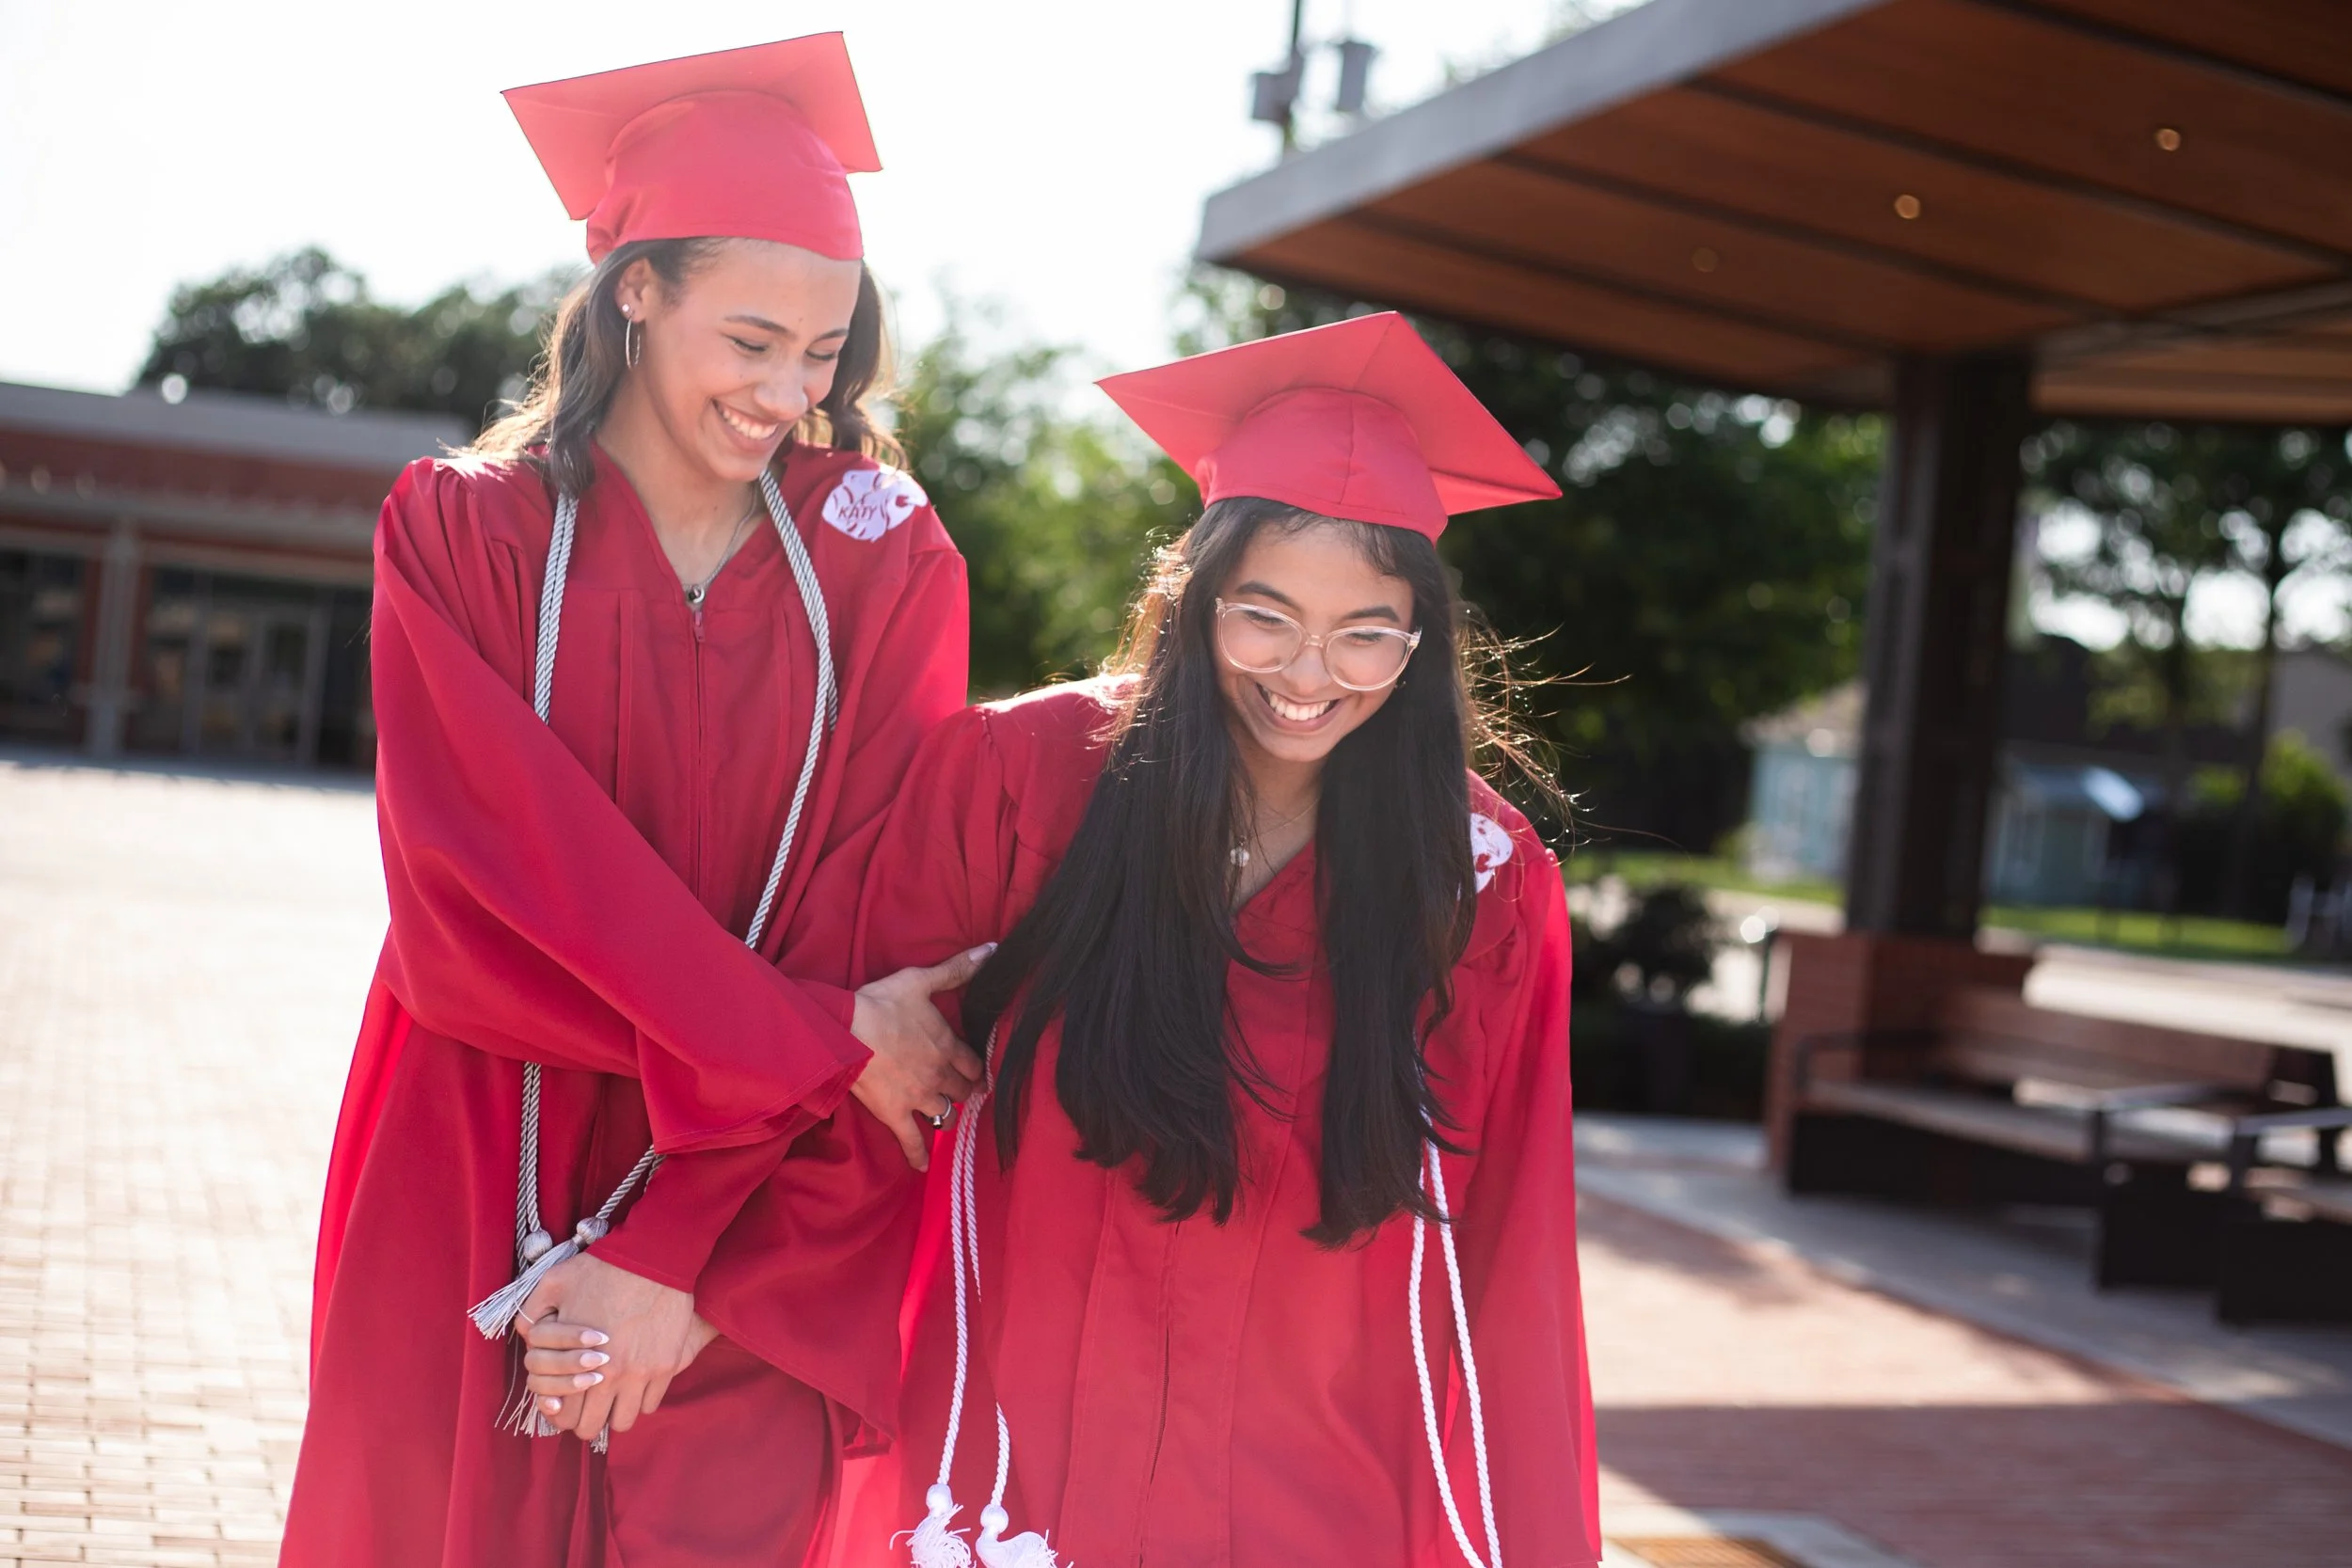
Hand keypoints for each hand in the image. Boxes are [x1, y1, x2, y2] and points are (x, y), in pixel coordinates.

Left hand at [515, 1253, 714, 1440]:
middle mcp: (610, 1376)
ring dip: (615, 1413)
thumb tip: (527, 1338)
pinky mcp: (666, 1365)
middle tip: (588, 1404)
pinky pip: (651, 1404)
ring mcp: (642, 1373)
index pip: (564, 1416)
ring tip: (613, 1397)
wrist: (654, 1257)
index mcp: (579, 1362)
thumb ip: (533, 1314)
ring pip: (624, 1421)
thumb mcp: (554, 1283)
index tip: (566, 1404)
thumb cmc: (602, 1269)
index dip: (561, 1415)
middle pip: (592, 1427)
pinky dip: (641, 1400)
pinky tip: (635, 1383)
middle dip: (586, 1420)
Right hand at [848, 945, 992, 1169]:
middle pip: (963, 1093)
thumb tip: (992, 950)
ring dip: (947, 1118)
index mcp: (948, 1046)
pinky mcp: (895, 1115)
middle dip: (965, 1094)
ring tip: (946, 1120)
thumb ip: (957, 968)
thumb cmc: (882, 1003)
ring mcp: (918, 1097)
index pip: (973, 1065)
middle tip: (965, 1096)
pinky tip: (923, 1167)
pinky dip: (918, 1155)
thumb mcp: (921, 980)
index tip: (980, 1076)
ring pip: (944, 1116)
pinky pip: (912, 1141)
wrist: (848, 1031)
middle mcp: (939, 1076)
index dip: (977, 1070)